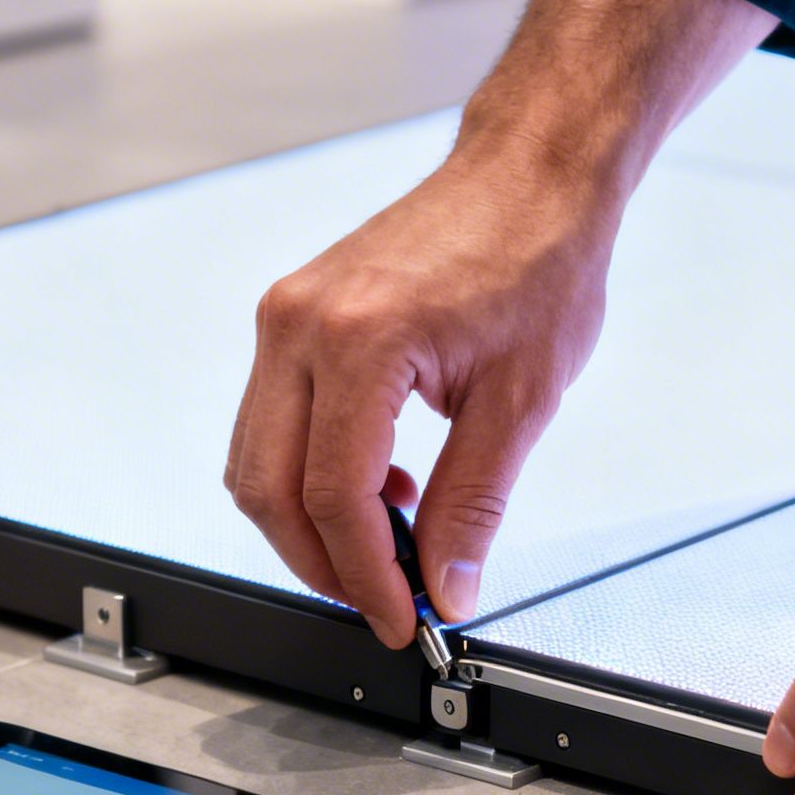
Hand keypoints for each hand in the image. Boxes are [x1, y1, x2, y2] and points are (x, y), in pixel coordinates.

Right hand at [224, 0, 771, 645]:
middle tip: (389, 598)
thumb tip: (449, 585)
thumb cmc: (536, 257)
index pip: (334, 497)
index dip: (365, 576)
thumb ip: (475, 502)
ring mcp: (286, 316)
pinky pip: (274, 421)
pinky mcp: (291, 316)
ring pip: (258, 460)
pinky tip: (382, 485)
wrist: (528, 175)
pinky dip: (312, 473)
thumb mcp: (522, 399)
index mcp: (359, 340)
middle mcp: (300, 324)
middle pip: (270, 488)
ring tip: (394, 540)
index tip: (401, 618)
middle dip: (324, 563)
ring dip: (312, 522)